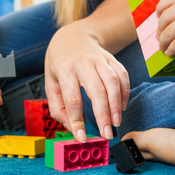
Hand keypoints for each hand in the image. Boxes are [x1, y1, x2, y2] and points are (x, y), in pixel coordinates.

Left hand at [45, 24, 129, 141]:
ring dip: (116, 105)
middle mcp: (83, 63)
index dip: (77, 121)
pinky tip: (121, 107)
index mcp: (64, 70)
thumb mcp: (50, 83)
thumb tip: (72, 128)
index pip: (72, 99)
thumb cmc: (59, 63)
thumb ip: (58, 107)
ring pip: (113, 82)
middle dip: (103, 115)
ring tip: (115, 123)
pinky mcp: (111, 59)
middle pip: (97, 91)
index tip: (82, 137)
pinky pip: (122, 76)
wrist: (72, 37)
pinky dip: (124, 93)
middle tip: (106, 134)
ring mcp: (100, 59)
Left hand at [157, 0, 174, 55]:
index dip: (159, 13)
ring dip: (163, 43)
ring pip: (167, 33)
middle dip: (160, 31)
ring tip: (164, 49)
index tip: (159, 21)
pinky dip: (171, 50)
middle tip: (160, 38)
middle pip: (164, 19)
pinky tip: (171, 53)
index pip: (165, 1)